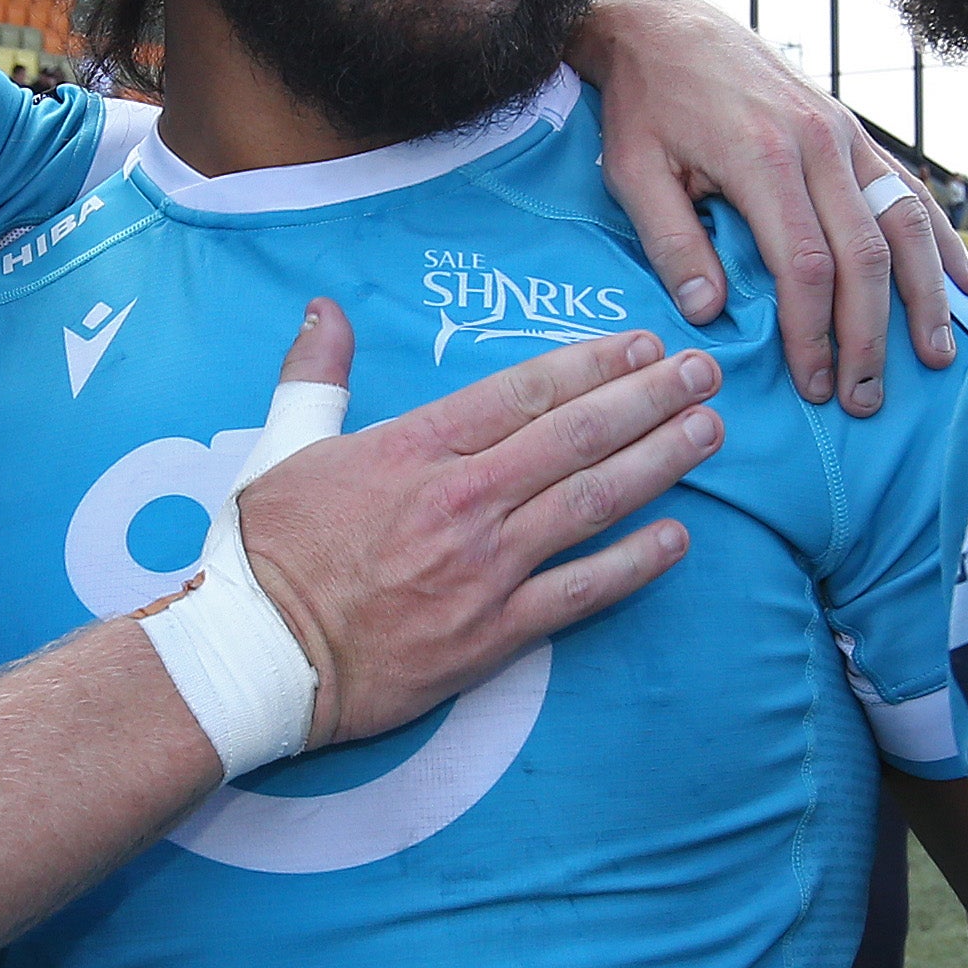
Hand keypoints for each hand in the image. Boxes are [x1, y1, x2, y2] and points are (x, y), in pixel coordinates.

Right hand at [230, 299, 718, 749]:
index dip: (593, 362)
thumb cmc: (267, 555)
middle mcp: (464, 498)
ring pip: (593, 501)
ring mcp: (486, 567)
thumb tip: (324, 309)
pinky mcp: (495, 632)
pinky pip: (583, 592)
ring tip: (708, 433)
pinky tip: (678, 538)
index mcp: (416, 447)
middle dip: (650, 398)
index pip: (526, 389)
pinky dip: (635, 563)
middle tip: (704, 374)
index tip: (641, 344)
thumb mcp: (279, 446)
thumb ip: (315, 374)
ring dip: (659, 462)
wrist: (259, 658)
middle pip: (578, 435)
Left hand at [575, 0, 967, 415]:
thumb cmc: (645, 104)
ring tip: (934, 357)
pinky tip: (963, 284)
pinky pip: (911, 191)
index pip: (807, 265)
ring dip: (924, 295)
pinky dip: (941, 241)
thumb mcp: (632, 170)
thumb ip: (671, 241)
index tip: (812, 385)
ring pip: (905, 223)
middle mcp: (819, 144)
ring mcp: (846, 134)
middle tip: (865, 399)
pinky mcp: (854, 132)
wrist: (668, 26)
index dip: (815, 332)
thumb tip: (709, 313)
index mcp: (763, 158)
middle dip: (871, 335)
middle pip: (866, 254)